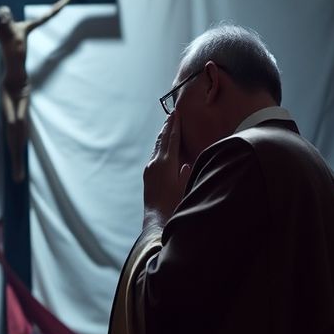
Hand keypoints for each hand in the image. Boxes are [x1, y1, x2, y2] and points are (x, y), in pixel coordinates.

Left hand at [143, 111, 191, 227]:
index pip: (172, 140)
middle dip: (167, 127)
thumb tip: (186, 163)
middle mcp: (155, 163)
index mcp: (166, 164)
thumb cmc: (174, 204)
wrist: (156, 218)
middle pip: (162, 140)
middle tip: (171, 114)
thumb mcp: (185, 186)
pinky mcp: (148, 175)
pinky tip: (161, 146)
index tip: (176, 114)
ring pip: (157, 147)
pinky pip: (154, 155)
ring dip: (162, 136)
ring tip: (167, 126)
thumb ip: (186, 173)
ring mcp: (149, 169)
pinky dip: (159, 146)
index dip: (175, 126)